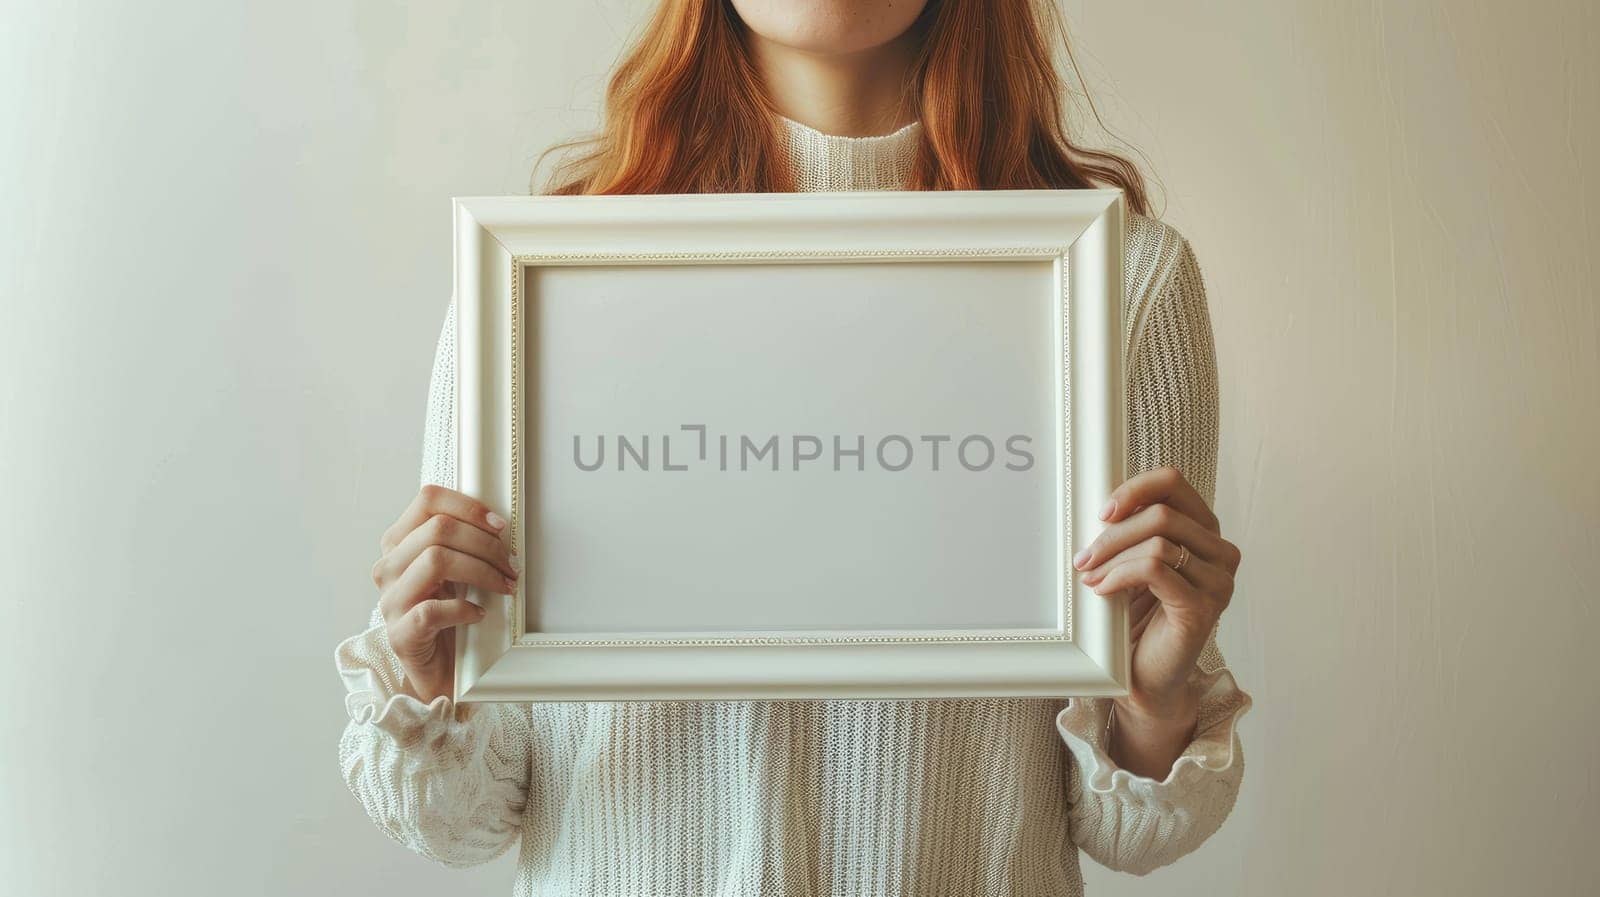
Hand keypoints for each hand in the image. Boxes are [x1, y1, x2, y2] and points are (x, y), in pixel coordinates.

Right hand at [371, 484, 520, 703]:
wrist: (438, 669)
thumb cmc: (449, 615)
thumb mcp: (453, 572)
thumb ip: (462, 543)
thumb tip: (499, 525)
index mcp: (399, 543)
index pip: (427, 500)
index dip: (468, 507)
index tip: (500, 526)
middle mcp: (389, 567)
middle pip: (439, 530)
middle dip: (485, 544)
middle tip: (511, 565)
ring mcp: (391, 601)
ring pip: (436, 560)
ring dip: (482, 571)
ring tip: (504, 586)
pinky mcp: (401, 634)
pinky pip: (433, 610)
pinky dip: (464, 608)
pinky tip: (478, 613)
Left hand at [1073, 466, 1240, 730]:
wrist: (1145, 679)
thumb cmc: (1138, 620)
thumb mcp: (1134, 563)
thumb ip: (1132, 531)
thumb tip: (1099, 504)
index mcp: (1205, 532)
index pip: (1174, 483)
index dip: (1134, 489)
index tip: (1102, 512)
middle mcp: (1221, 553)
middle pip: (1162, 513)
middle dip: (1114, 532)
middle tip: (1083, 556)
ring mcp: (1218, 581)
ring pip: (1158, 540)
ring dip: (1112, 556)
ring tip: (1089, 575)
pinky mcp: (1203, 607)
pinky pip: (1156, 569)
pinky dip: (1120, 575)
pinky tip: (1103, 590)